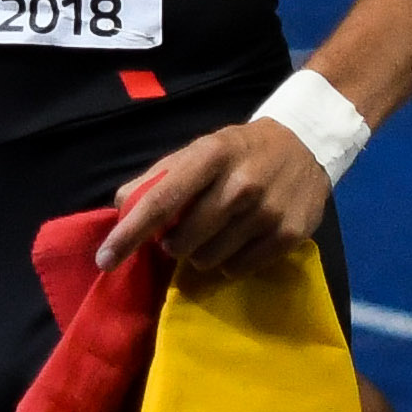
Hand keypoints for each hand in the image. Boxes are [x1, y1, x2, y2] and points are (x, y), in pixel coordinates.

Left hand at [95, 118, 328, 283]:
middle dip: (174, 245)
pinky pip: (239, 268)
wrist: (307, 143)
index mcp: (211, 156)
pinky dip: (229, 263)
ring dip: (201, 255)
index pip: (161, 202)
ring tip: (213, 236)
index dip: (129, 233)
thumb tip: (122, 207)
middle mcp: (240, 184)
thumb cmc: (240, 151)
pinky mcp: (288, 235)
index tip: (105, 259)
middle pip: (184, 240)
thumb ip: (158, 178)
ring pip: (209, 260)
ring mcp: (267, 212)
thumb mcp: (199, 150)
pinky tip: (237, 242)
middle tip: (182, 235)